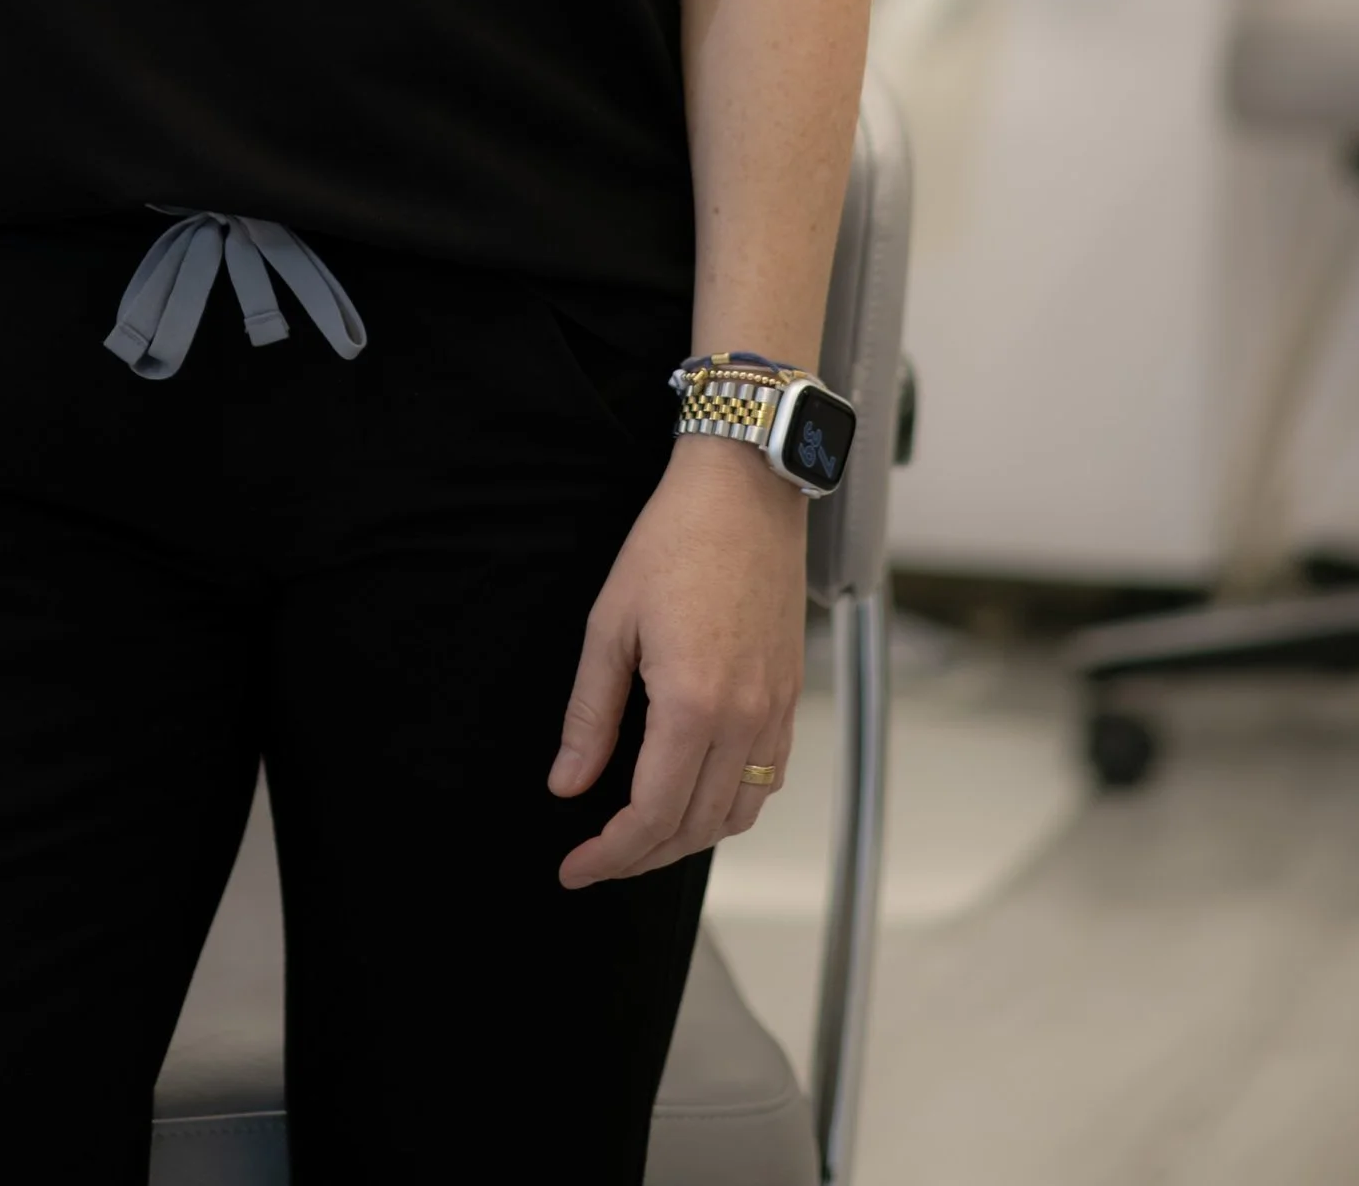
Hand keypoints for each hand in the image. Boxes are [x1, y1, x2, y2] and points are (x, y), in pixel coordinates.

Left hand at [547, 437, 805, 884]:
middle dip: (640, 856)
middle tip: (595, 860)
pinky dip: (729, 807)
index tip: (574, 870)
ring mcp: (777, 711)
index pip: (652, 815)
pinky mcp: (792, 696)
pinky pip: (767, 780)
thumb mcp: (610, 622)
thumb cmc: (673, 541)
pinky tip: (694, 796)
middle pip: (694, 827)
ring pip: (736, 815)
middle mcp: (746, 719)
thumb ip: (590, 714)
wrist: (745, 489)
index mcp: (694, 704)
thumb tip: (567, 785)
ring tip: (638, 836)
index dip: (609, 855)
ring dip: (686, 839)